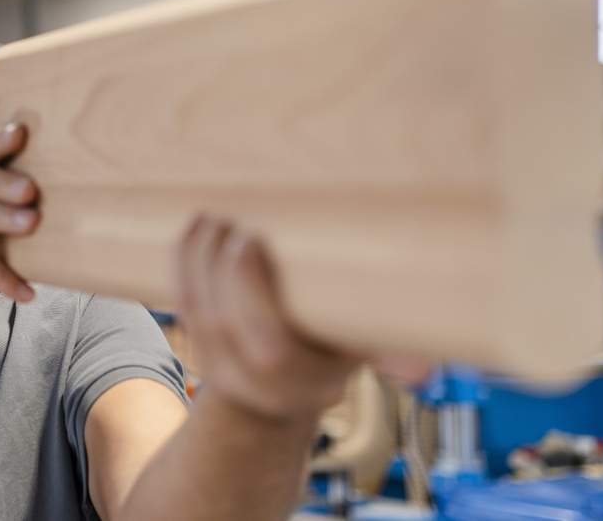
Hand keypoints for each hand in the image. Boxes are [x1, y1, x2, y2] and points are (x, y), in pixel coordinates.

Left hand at [176, 215, 431, 423]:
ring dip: (202, 255)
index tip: (252, 240)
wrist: (282, 392)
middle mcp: (253, 384)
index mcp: (302, 386)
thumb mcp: (364, 348)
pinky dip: (186, 258)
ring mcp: (217, 367)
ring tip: (219, 211)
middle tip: (238, 218)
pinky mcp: (194, 343)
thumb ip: (388, 349)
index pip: (268, 351)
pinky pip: (180, 298)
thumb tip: (421, 369)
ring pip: (196, 307)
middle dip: (221, 264)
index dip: (250, 293)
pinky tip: (200, 222)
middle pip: (222, 322)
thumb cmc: (336, 352)